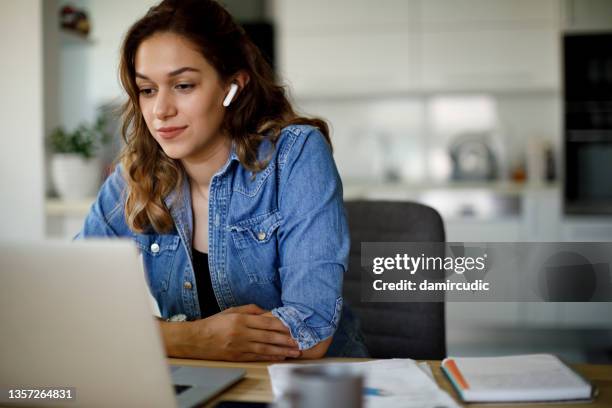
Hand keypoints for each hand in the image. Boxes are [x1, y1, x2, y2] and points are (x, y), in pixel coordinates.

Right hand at [184, 304, 300, 360]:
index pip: (265, 322)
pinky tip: (279, 357)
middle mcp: (241, 333)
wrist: (196, 340)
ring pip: (265, 348)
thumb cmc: (214, 324)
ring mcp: (239, 346)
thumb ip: (251, 310)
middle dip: (285, 340)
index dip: (280, 326)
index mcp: (240, 319)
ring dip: (281, 350)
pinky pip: (256, 357)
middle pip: (268, 336)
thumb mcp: (232, 311)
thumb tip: (267, 312)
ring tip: (293, 351)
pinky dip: (269, 357)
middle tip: (298, 341)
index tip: (292, 327)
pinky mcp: (237, 357)